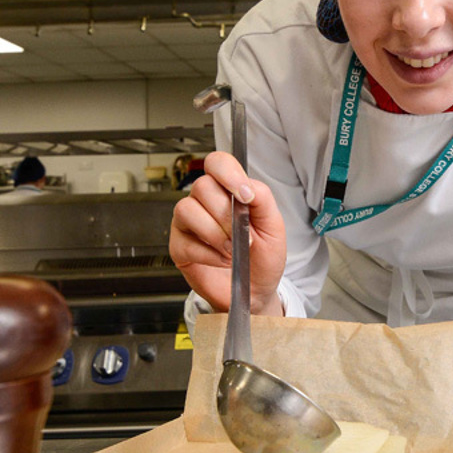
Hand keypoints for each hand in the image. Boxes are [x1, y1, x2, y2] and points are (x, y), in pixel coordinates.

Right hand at [169, 150, 287, 314]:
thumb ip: (262, 198)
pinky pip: (186, 241)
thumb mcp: (273, 225)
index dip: (228, 174)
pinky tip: (222, 260)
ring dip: (216, 234)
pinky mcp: (179, 247)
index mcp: (228, 190)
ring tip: (232, 251)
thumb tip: (247, 186)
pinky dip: (209, 254)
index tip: (245, 196)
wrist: (256, 290)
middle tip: (243, 236)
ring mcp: (188, 223)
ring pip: (187, 210)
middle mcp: (204, 201)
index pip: (217, 163)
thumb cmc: (263, 256)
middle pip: (202, 186)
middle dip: (226, 214)